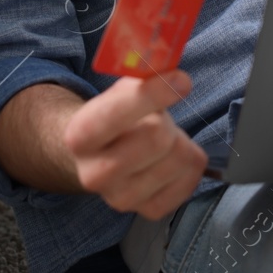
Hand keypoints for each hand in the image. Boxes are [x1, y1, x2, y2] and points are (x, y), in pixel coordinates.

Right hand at [62, 68, 207, 219]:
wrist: (97, 158)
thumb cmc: (114, 119)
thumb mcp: (118, 92)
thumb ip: (140, 78)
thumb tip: (168, 61)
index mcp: (80, 136)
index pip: (119, 113)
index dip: (154, 93)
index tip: (180, 79)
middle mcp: (95, 173)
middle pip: (157, 137)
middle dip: (166, 119)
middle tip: (159, 118)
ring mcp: (122, 198)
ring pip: (180, 156)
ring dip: (180, 140)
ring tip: (162, 139)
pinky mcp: (148, 210)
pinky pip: (192, 178)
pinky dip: (191, 162)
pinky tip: (171, 158)